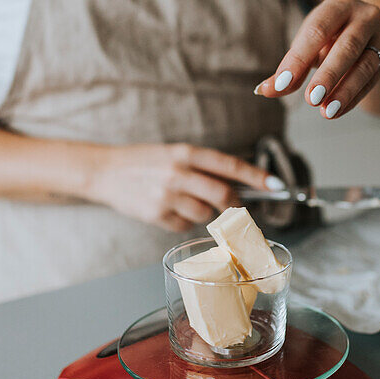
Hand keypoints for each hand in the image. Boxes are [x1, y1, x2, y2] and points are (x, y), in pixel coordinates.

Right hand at [82, 144, 281, 231]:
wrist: (104, 171)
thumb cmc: (144, 162)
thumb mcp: (173, 154)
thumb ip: (201, 167)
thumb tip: (236, 184)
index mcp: (185, 152)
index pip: (229, 165)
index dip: (256, 177)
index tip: (276, 186)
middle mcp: (178, 172)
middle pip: (222, 195)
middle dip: (232, 204)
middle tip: (231, 206)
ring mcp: (166, 195)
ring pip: (205, 214)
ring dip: (204, 214)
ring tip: (185, 202)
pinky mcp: (156, 214)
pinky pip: (184, 225)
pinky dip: (183, 222)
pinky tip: (169, 210)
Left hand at [256, 0, 379, 118]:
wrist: (368, 34)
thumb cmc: (328, 38)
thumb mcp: (308, 46)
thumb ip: (289, 68)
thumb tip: (264, 90)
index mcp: (339, 4)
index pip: (317, 30)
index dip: (299, 58)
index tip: (282, 84)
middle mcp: (365, 15)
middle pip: (348, 46)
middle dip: (328, 74)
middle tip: (310, 99)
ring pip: (365, 65)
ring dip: (344, 91)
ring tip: (325, 112)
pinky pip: (372, 80)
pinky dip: (353, 98)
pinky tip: (336, 111)